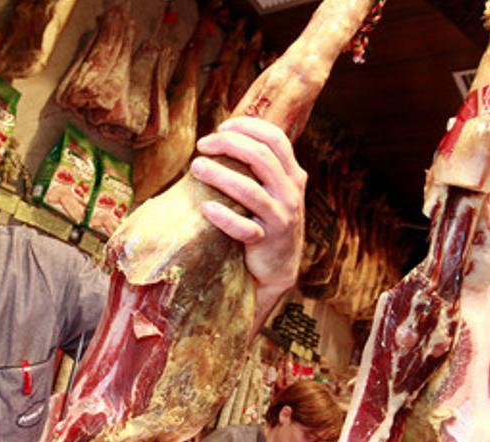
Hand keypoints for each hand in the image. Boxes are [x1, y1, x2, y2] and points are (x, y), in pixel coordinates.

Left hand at [190, 116, 306, 297]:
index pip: (275, 138)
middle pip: (261, 157)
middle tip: (202, 145)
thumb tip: (222, 136)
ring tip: (196, 167)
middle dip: (229, 144)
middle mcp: (291, 193)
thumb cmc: (266, 220)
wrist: (278, 267)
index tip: (221, 127)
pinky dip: (223, 217)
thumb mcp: (273, 190)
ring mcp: (281, 217)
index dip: (248, 127)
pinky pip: (244, 228)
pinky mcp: (267, 241)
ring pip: (249, 190)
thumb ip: (259, 166)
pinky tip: (206, 208)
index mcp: (293, 175)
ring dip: (219, 175)